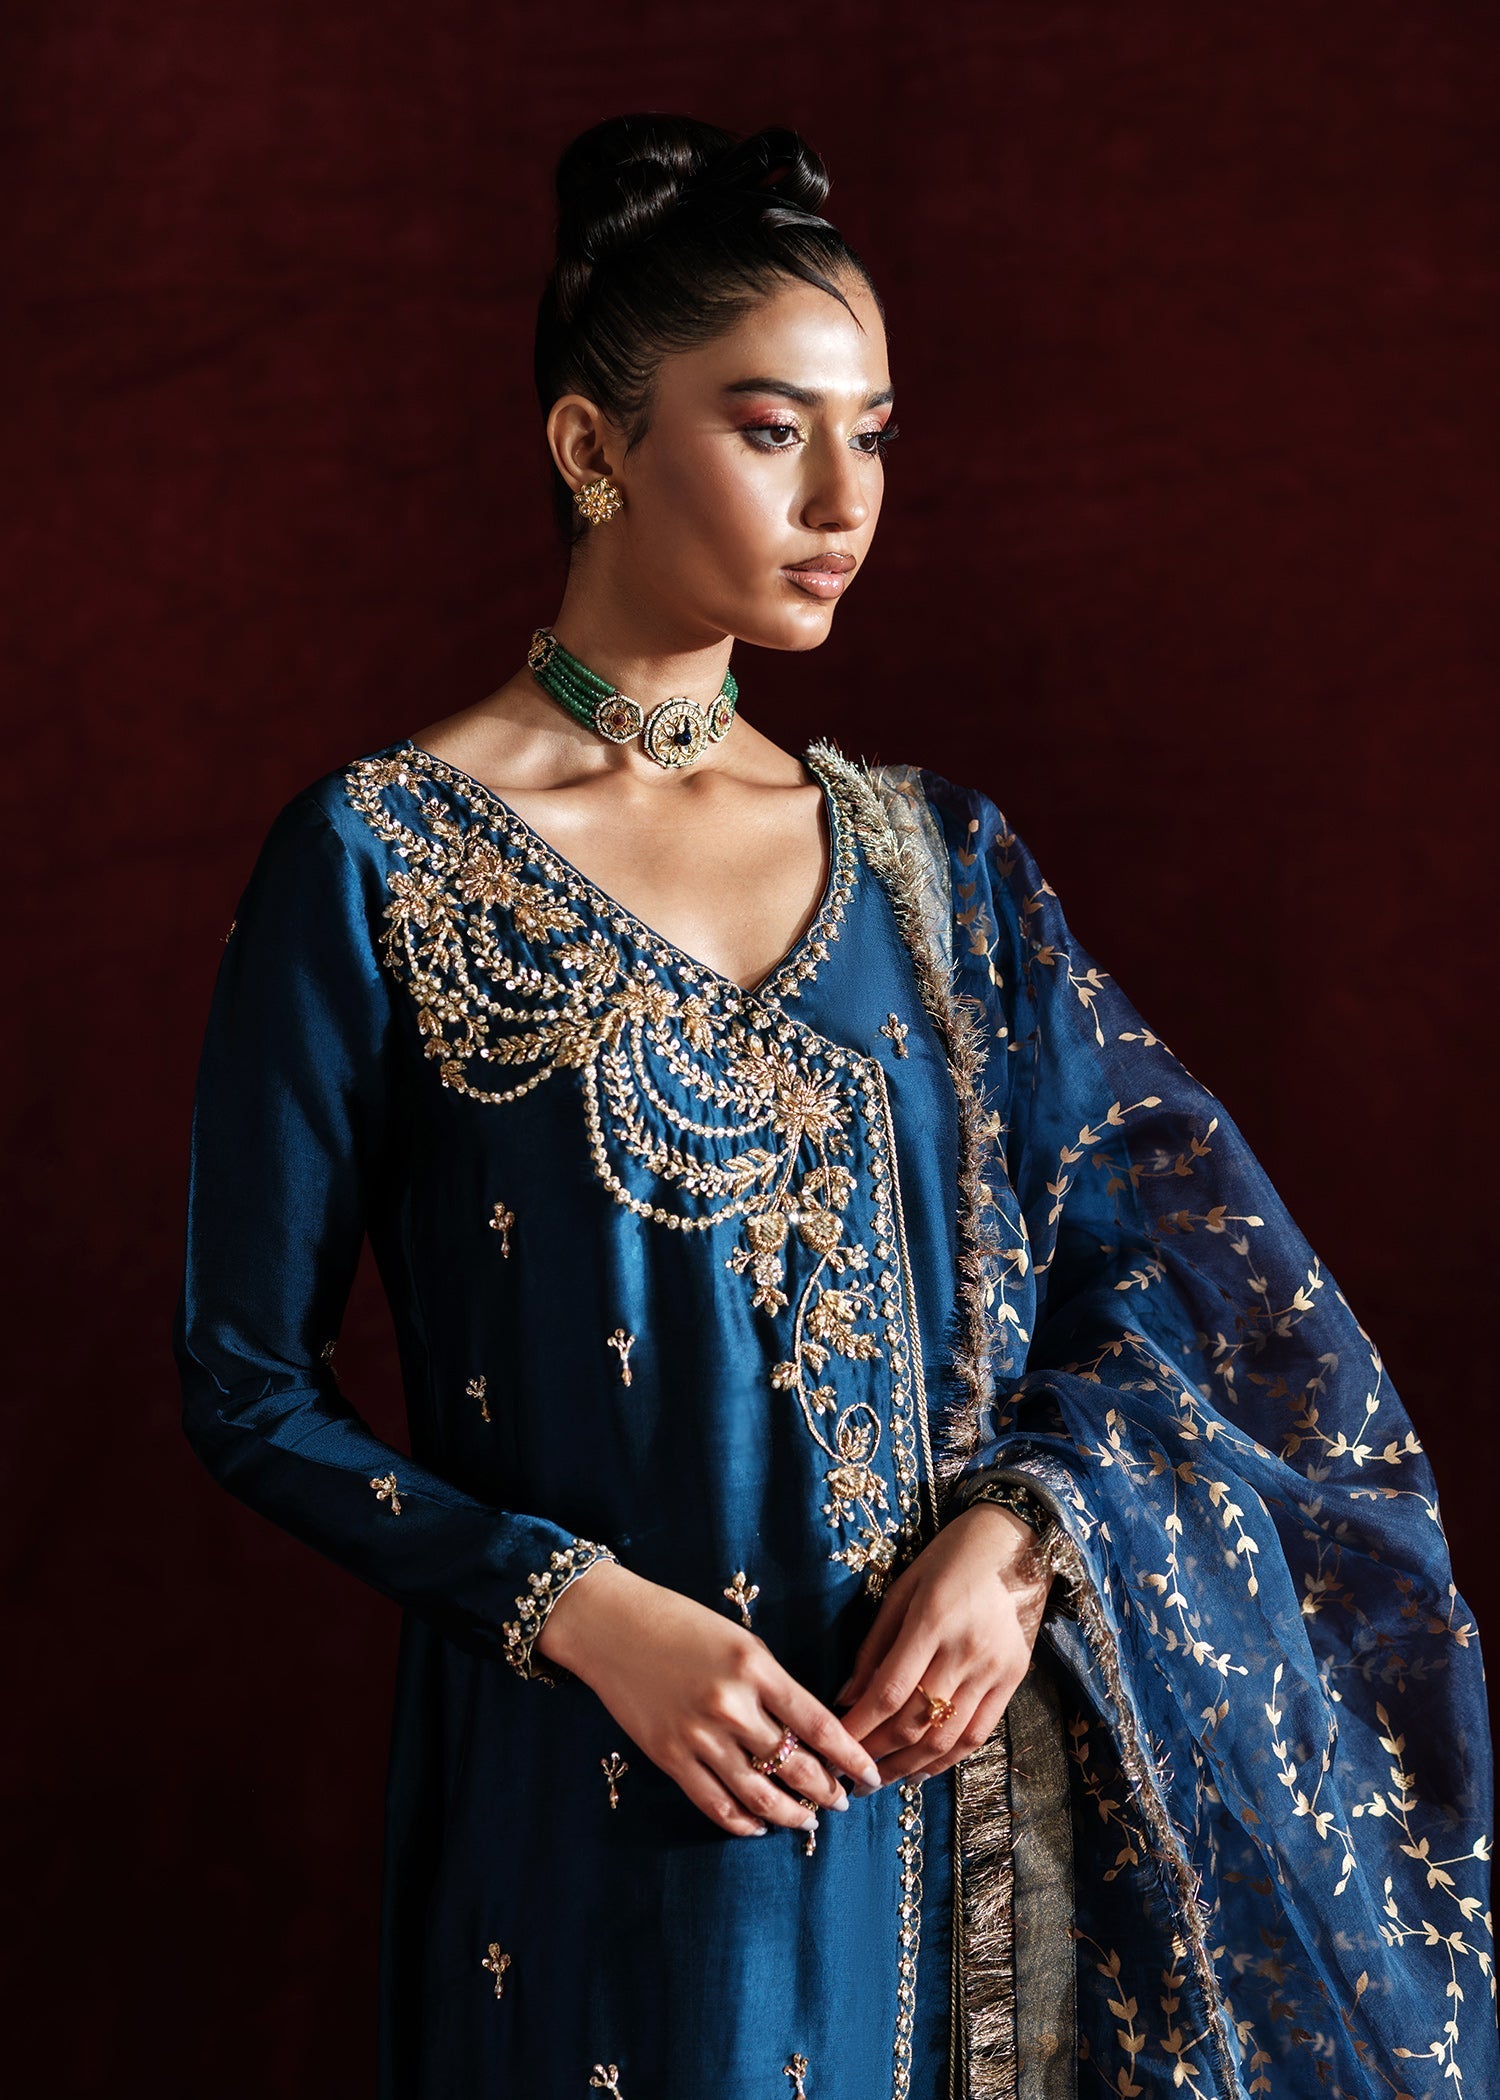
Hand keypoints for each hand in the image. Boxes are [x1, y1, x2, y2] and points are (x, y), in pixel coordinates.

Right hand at [537, 1560, 884, 1837]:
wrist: (611, 1625)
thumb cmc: (679, 1623)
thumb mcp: (739, 1640)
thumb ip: (773, 1683)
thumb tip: (809, 1732)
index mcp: (755, 1666)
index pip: (819, 1724)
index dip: (851, 1756)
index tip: (871, 1774)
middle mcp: (731, 1704)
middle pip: (795, 1764)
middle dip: (826, 1790)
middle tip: (843, 1802)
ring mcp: (699, 1735)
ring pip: (758, 1793)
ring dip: (790, 1814)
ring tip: (809, 1821)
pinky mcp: (670, 1757)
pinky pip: (715, 1804)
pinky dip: (742, 1822)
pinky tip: (759, 1825)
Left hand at [834, 1500, 1052, 1787]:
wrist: (1017, 1544)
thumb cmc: (948, 1558)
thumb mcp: (901, 1589)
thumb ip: (874, 1646)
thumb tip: (847, 1698)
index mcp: (932, 1620)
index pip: (890, 1691)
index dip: (861, 1726)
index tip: (834, 1746)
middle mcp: (965, 1650)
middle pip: (917, 1721)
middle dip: (879, 1753)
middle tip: (852, 1773)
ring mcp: (994, 1669)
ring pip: (948, 1737)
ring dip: (910, 1766)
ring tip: (882, 1780)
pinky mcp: (1014, 1680)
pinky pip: (979, 1733)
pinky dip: (948, 1759)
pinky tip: (923, 1769)